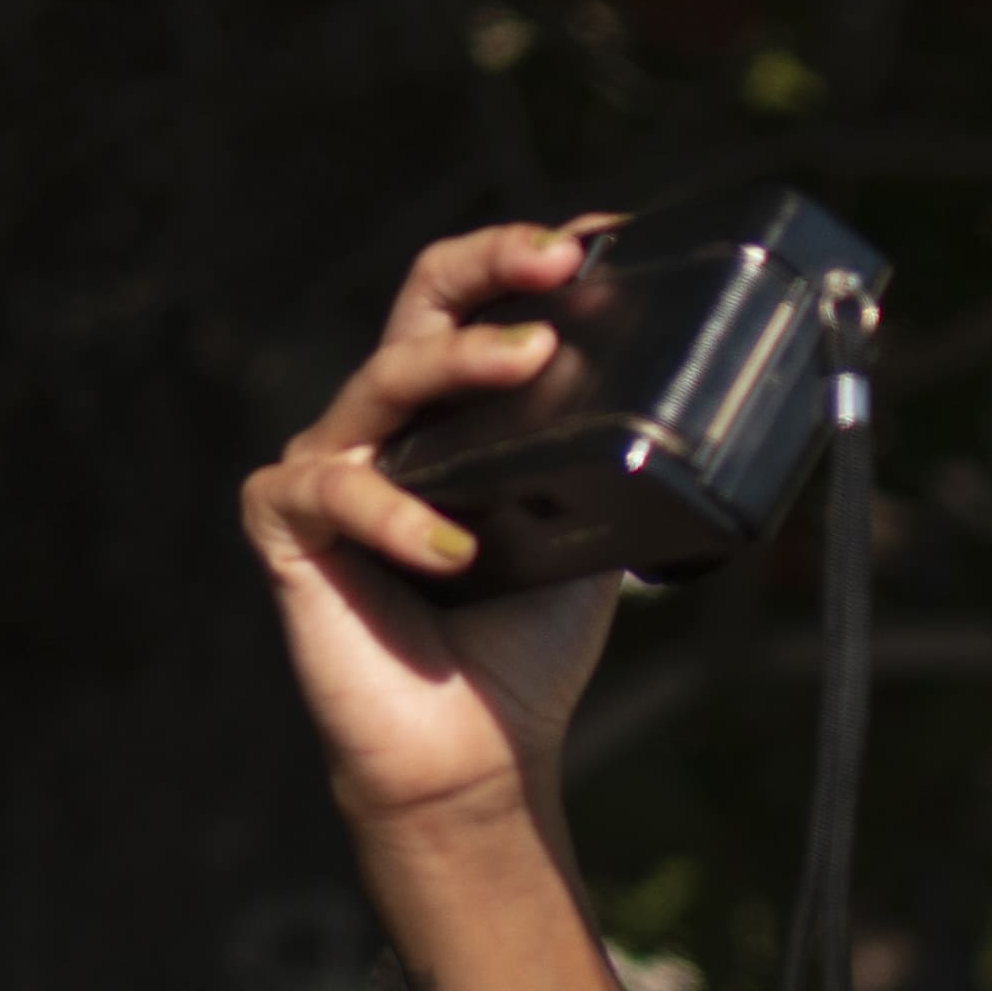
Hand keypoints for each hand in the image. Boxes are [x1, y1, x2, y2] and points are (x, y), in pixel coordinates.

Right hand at [237, 222, 624, 834]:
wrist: (477, 753)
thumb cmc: (526, 643)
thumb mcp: (590, 532)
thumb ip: (609, 464)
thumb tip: (704, 413)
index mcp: (454, 417)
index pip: (480, 307)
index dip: (528, 260)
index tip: (601, 237)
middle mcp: (389, 425)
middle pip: (423, 305)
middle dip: (488, 263)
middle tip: (555, 258)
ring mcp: (332, 465)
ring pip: (384, 380)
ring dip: (458, 363)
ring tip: (529, 359)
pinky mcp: (287, 523)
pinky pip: (335, 493)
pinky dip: (399, 518)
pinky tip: (455, 552)